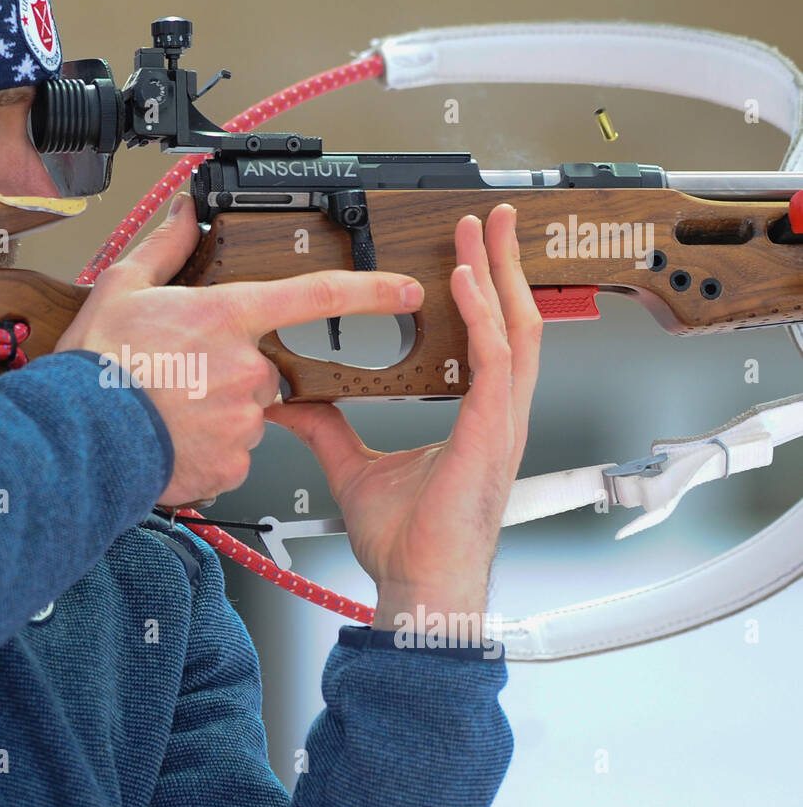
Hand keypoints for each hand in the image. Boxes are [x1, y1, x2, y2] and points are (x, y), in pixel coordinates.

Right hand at [56, 193, 427, 506]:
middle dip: (232, 372)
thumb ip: (164, 247)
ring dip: (219, 412)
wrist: (78, 437)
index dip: (371, 291)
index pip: (316, 296)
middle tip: (182, 375)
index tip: (405, 292)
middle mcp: (246, 369)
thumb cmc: (98, 366)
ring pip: (248, 414)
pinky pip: (234, 454)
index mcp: (229, 318)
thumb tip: (183, 215)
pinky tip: (174, 438)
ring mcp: (243, 420)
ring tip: (170, 409)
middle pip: (264, 368)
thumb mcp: (123, 288)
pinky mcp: (233, 464)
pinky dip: (210, 449)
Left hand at [265, 204, 540, 626]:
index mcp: (477, 417)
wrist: (419, 585)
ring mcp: (503, 421)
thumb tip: (291, 402)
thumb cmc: (406, 541)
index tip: (466, 255)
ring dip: (498, 275)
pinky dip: (482, 317)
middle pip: (514, 320)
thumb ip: (328, 429)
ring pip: (516, 329)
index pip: (490, 339)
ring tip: (481, 231)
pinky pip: (496, 362)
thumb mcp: (354, 466)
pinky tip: (465, 281)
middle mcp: (499, 413)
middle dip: (502, 265)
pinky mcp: (492, 432)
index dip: (484, 293)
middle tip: (488, 220)